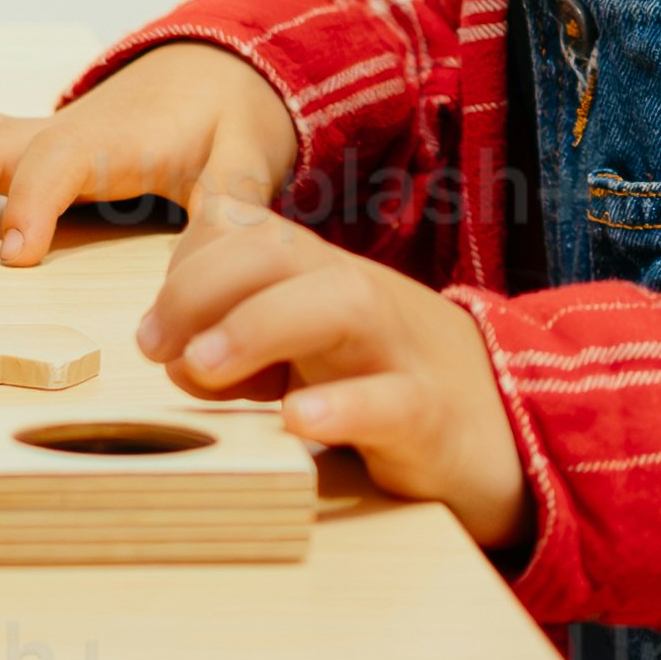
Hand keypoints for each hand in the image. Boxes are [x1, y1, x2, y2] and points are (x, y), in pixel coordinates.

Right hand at [0, 44, 292, 265]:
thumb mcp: (249, 162)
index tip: (14, 256)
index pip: (63, 160)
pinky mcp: (22, 144)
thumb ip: (233, 209)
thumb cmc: (231, 125)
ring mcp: (37, 133)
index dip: (35, 202)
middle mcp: (65, 128)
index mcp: (119, 137)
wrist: (220, 71)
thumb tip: (210, 266)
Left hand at [138, 201, 521, 549]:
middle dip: (202, 286)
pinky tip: (295, 419)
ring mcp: (399, 350)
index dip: (185, 267)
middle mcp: (356, 296)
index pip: (242, 231)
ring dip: (259, 325)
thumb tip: (175, 355)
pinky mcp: (431, 415)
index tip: (154, 333)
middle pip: (279, 250)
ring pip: (339, 302)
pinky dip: (342, 406)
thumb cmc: (383, 385)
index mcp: (319, 276)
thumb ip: (238, 343)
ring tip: (204, 368)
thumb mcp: (304, 351)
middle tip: (155, 348)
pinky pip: (392, 400)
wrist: (506, 427)